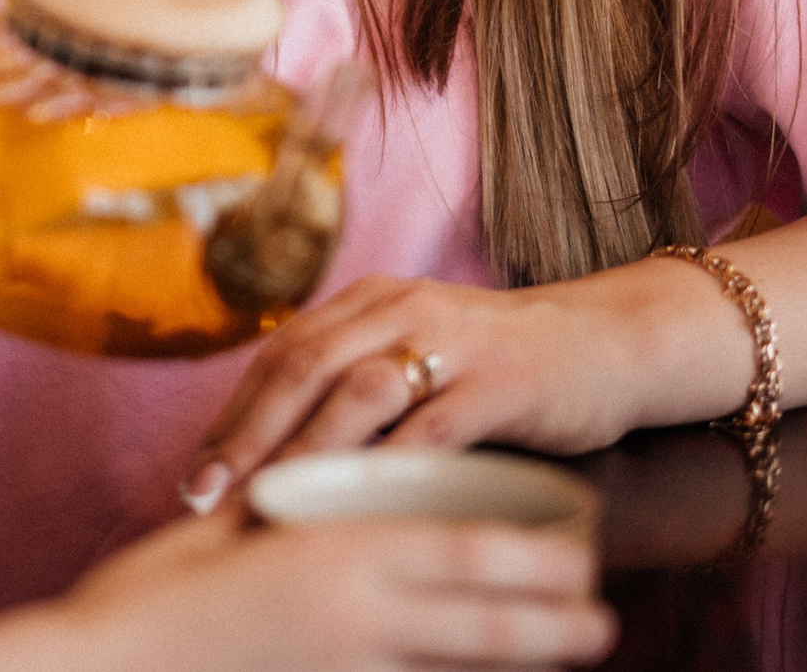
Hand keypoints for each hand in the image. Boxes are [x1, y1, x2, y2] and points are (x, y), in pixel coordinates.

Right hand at [59, 511, 615, 671]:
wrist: (101, 670)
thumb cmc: (153, 595)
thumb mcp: (227, 531)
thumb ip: (287, 502)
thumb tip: (323, 472)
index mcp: (338, 552)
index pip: (461, 552)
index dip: (531, 558)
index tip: (580, 556)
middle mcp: (359, 615)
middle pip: (483, 622)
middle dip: (550, 622)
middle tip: (604, 622)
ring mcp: (347, 670)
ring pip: (459, 669)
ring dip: (518, 662)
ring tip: (567, 655)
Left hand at [184, 273, 666, 507]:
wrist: (611, 342)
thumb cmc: (500, 366)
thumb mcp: (419, 355)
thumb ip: (357, 386)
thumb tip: (275, 450)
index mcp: (371, 300)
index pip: (281, 354)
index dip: (232, 414)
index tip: (194, 474)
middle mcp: (402, 309)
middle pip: (302, 367)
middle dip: (247, 434)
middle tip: (204, 493)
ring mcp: (453, 342)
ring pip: (358, 391)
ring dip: (304, 450)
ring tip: (267, 502)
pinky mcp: (503, 381)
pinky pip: (434, 426)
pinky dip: (391, 466)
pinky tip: (359, 505)